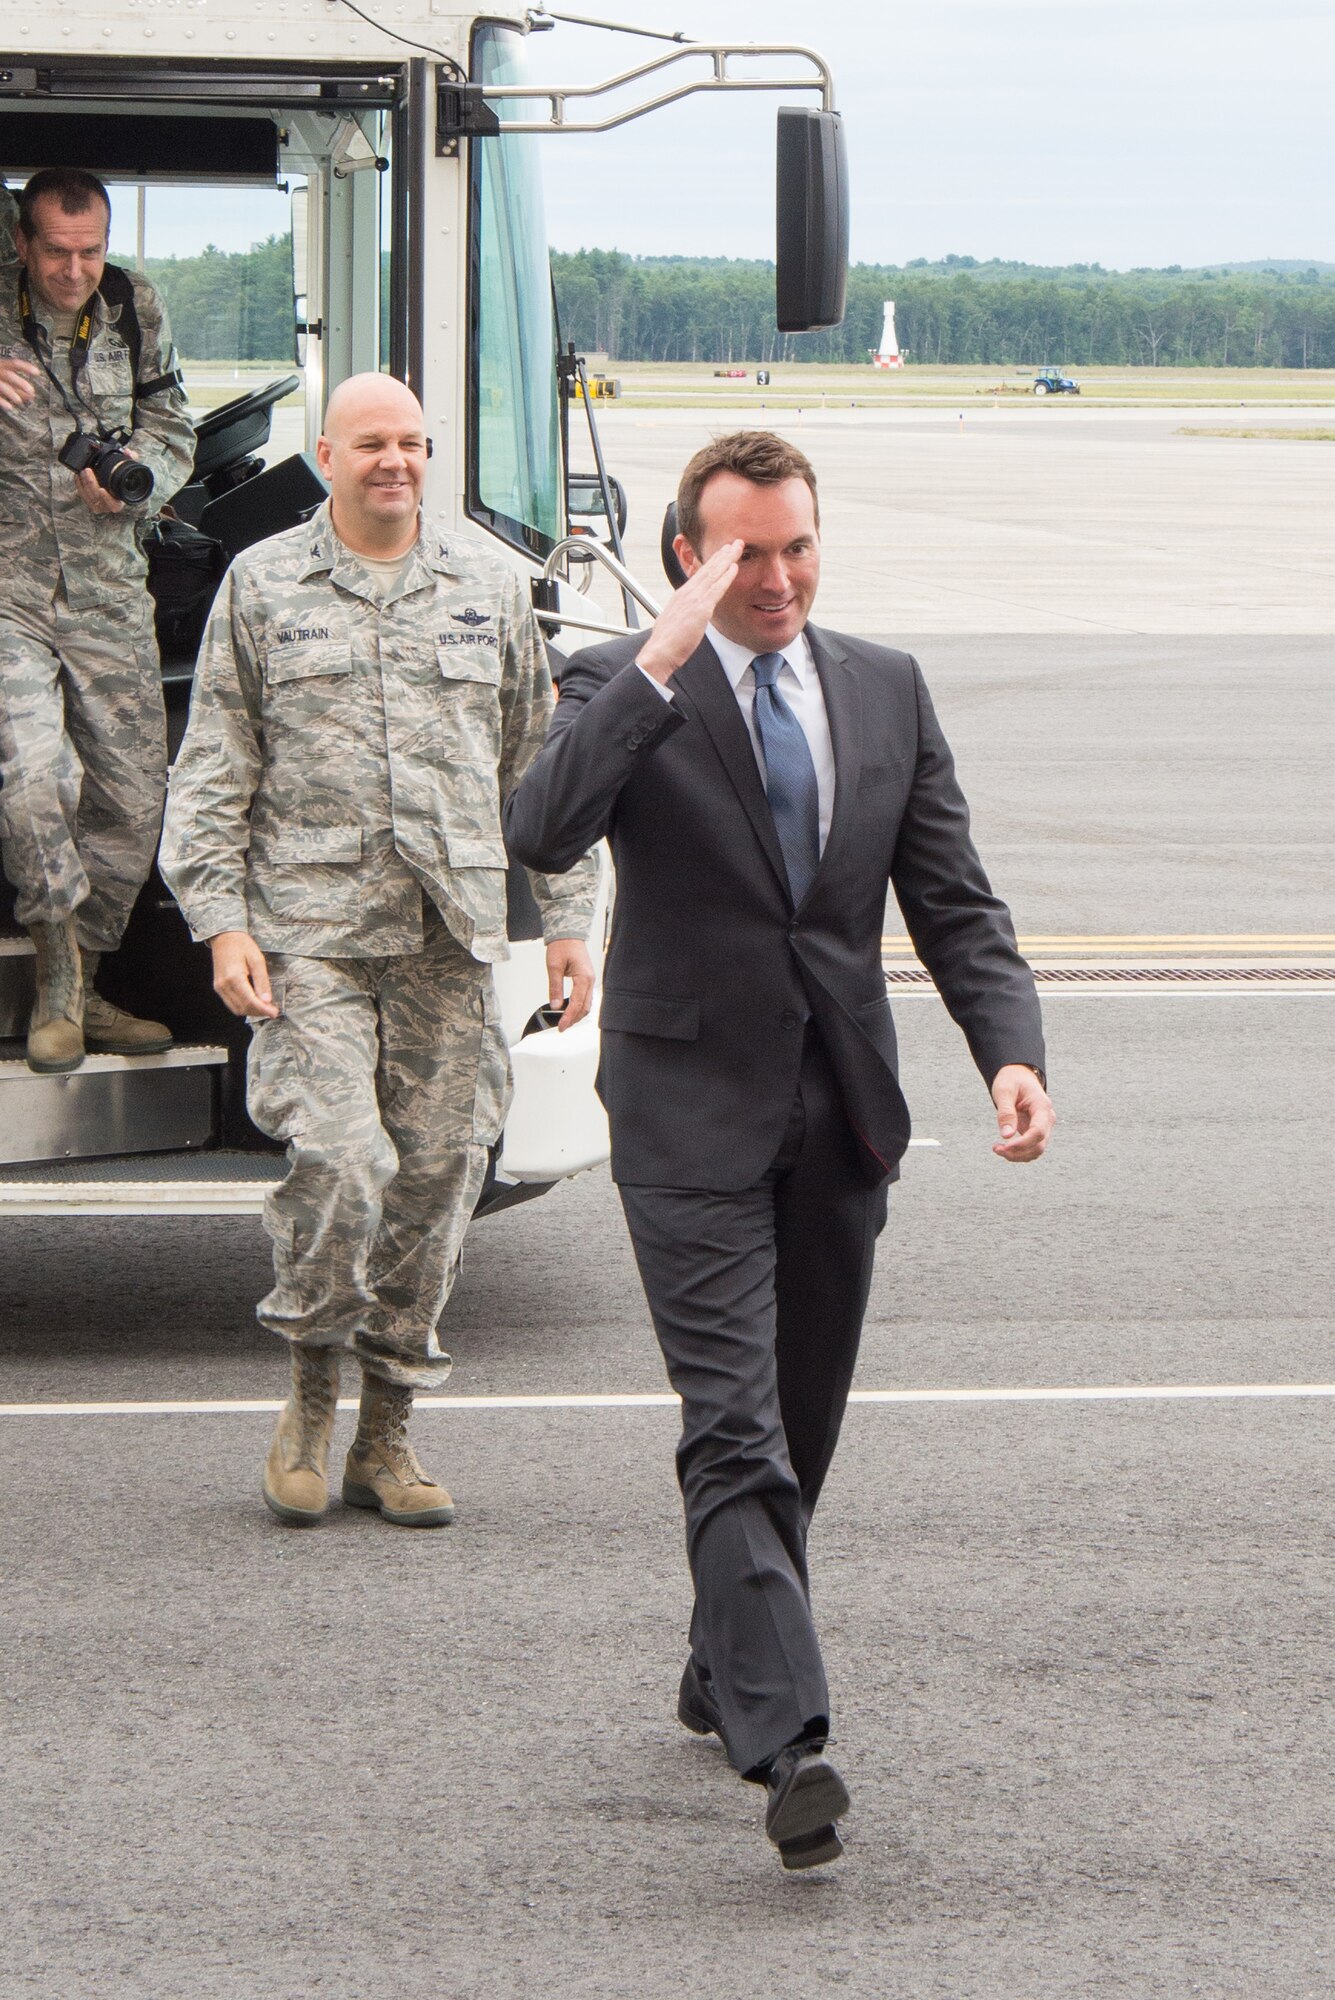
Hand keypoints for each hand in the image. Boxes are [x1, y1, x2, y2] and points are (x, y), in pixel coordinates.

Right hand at [0, 356, 39, 411]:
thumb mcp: (4, 382)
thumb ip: (16, 388)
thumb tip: (32, 395)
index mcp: (0, 366)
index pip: (14, 364)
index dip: (25, 367)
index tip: (37, 372)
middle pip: (8, 374)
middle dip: (20, 382)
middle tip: (31, 391)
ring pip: (1, 385)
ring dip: (11, 392)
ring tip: (19, 401)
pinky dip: (1, 401)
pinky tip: (10, 407)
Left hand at [73, 462, 127, 516]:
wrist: (113, 484)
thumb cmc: (121, 480)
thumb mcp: (127, 469)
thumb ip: (130, 460)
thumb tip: (129, 452)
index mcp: (120, 502)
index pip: (114, 505)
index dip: (108, 499)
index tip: (102, 490)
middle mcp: (108, 506)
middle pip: (97, 498)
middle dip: (91, 484)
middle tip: (87, 470)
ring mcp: (98, 505)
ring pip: (88, 497)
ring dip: (84, 483)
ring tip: (82, 471)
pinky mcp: (89, 502)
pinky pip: (83, 495)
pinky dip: (79, 485)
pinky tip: (79, 476)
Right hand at [210, 930, 279, 1018]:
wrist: (224, 937)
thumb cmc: (242, 945)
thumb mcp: (257, 959)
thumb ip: (262, 981)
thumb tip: (267, 1000)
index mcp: (234, 977)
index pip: (250, 1001)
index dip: (263, 1010)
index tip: (274, 1013)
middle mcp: (224, 985)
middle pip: (242, 1007)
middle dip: (259, 1012)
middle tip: (272, 1011)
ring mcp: (219, 987)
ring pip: (236, 1008)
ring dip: (251, 1011)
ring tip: (265, 1008)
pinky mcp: (218, 987)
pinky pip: (231, 1003)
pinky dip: (243, 1007)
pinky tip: (254, 1003)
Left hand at [545, 937, 594, 1030]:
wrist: (568, 932)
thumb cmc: (562, 945)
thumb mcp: (554, 967)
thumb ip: (555, 988)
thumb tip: (555, 1005)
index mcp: (584, 977)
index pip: (576, 1004)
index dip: (568, 1017)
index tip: (561, 1026)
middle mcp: (590, 980)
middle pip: (584, 1007)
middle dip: (573, 1019)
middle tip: (561, 1027)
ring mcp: (590, 979)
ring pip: (586, 1003)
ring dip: (576, 1014)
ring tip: (564, 1020)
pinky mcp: (586, 978)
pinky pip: (585, 996)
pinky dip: (578, 1006)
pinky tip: (569, 1009)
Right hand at [635, 539, 742, 684]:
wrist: (660, 652)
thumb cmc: (666, 643)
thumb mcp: (673, 622)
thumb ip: (682, 615)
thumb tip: (685, 617)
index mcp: (681, 595)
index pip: (699, 574)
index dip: (712, 562)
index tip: (721, 553)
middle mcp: (687, 592)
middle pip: (707, 568)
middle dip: (721, 554)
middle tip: (734, 542)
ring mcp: (693, 599)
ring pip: (713, 573)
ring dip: (727, 558)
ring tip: (737, 546)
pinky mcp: (700, 608)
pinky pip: (716, 588)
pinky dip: (726, 576)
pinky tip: (734, 567)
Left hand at [991, 1064, 1053, 1162]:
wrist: (1018, 1075)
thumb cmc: (1011, 1080)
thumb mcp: (1004, 1091)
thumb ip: (1006, 1112)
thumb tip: (1006, 1135)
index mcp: (1042, 1106)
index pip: (1038, 1131)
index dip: (1022, 1143)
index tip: (1004, 1146)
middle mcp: (1047, 1118)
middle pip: (1039, 1145)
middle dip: (1018, 1152)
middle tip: (996, 1149)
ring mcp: (1044, 1126)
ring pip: (1037, 1150)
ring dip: (1018, 1155)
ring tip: (997, 1149)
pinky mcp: (1037, 1131)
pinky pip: (1031, 1148)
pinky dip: (1019, 1153)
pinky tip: (1004, 1148)